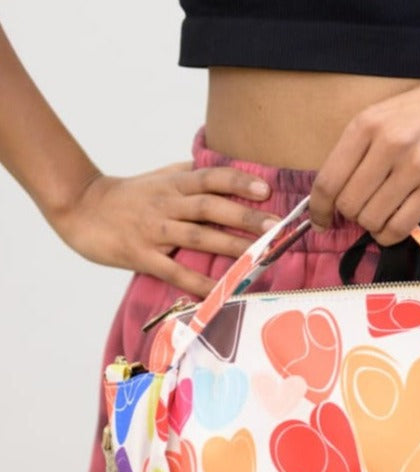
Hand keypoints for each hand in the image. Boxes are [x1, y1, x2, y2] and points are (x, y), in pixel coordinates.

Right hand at [49, 162, 280, 295]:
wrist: (81, 209)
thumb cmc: (130, 195)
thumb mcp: (160, 177)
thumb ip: (192, 174)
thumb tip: (228, 169)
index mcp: (174, 184)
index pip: (211, 178)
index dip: (238, 182)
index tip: (266, 191)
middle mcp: (167, 204)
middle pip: (210, 207)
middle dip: (245, 217)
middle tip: (276, 227)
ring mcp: (155, 230)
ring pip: (198, 237)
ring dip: (231, 246)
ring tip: (259, 255)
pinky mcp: (143, 256)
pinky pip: (176, 272)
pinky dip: (201, 283)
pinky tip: (223, 291)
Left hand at [308, 57, 419, 244]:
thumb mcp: (386, 114)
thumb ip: (360, 148)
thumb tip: (334, 193)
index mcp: (366, 124)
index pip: (328, 181)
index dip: (319, 210)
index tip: (320, 221)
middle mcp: (387, 145)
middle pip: (349, 206)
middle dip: (351, 217)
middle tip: (365, 211)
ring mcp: (414, 166)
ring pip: (372, 220)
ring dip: (373, 227)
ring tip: (383, 217)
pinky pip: (400, 227)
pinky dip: (390, 236)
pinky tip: (393, 228)